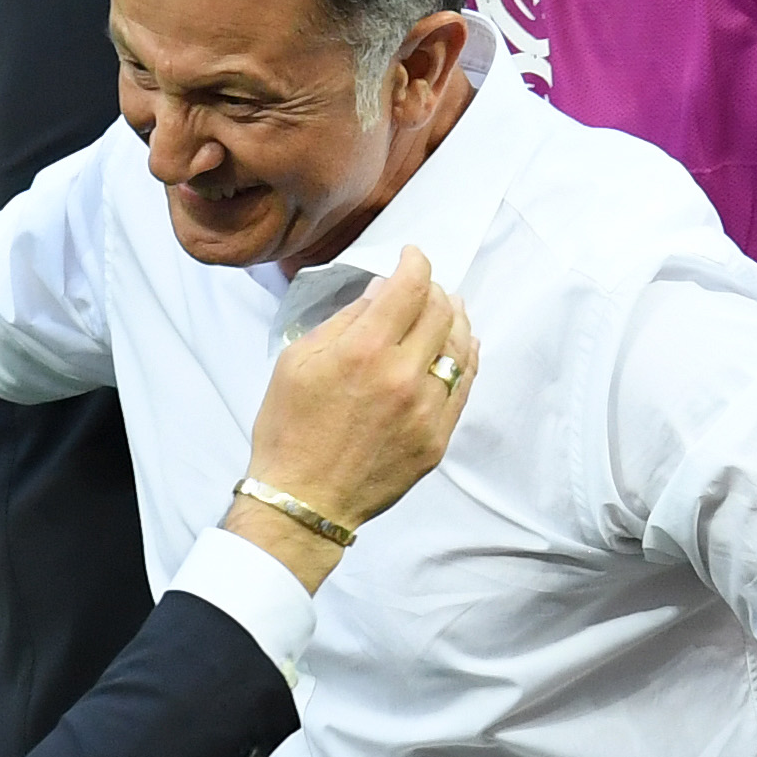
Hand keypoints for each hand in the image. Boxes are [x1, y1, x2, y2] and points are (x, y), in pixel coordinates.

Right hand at [234, 247, 479, 573]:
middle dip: (435, 288)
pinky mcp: (438, 437)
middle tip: (424, 286)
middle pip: (441, 311)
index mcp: (364, 351)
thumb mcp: (297, 361)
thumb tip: (380, 292)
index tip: (413, 256)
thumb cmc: (290, 429)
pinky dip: (466, 358)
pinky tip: (461, 346)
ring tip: (448, 309)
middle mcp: (403, 376)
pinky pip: (464, 386)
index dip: (416, 262)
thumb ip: (344, 321)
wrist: (304, 500)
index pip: (410, 287)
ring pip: (460, 347)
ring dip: (456, 319)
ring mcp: (426, 410)